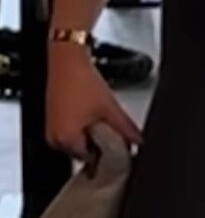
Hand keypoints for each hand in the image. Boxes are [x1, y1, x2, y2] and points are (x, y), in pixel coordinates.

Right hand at [46, 45, 142, 160]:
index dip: (108, 152)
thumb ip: (125, 128)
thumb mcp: (109, 107)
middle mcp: (55, 139)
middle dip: (99, 142)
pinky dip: (82, 124)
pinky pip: (70, 129)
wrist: (67, 58)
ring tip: (100, 115)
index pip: (92, 159)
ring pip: (78, 140)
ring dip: (91, 133)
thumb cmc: (80, 80)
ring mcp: (52, 128)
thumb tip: (137, 141)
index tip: (118, 144)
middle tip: (110, 127)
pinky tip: (90, 110)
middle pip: (84, 151)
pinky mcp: (53, 118)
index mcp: (66, 141)